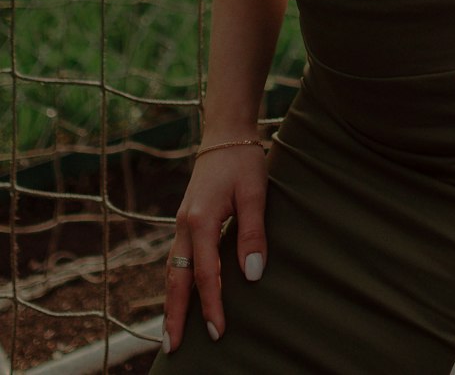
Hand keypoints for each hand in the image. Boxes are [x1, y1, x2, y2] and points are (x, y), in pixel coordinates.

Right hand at [161, 141, 268, 353]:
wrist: (226, 133)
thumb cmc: (244, 161)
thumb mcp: (255, 193)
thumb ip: (253, 234)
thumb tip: (252, 276)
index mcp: (201, 220)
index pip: (206, 274)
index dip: (212, 305)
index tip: (219, 332)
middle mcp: (184, 225)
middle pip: (176, 279)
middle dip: (175, 315)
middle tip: (173, 349)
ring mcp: (181, 222)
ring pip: (172, 271)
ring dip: (171, 302)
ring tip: (170, 332)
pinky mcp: (185, 220)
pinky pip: (176, 258)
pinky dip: (176, 282)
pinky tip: (180, 296)